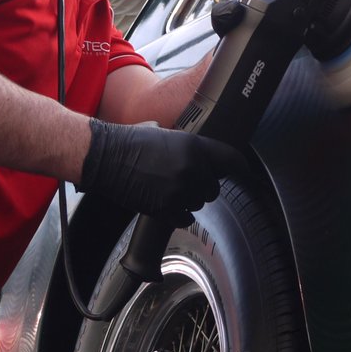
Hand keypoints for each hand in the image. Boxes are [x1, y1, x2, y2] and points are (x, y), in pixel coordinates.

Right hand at [79, 119, 247, 223]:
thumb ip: (189, 147)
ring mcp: (180, 190)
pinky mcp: (166, 208)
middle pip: (214, 188)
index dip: (240, 167)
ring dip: (188, 199)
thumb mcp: (167, 134)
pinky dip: (178, 214)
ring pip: (198, 203)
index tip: (245, 173)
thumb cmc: (131, 142)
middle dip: (202, 186)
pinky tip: (165, 202)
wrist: (105, 157)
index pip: (230, 159)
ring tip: (167, 188)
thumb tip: (203, 157)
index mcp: (194, 146)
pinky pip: (185, 217)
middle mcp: (192, 168)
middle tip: (184, 180)